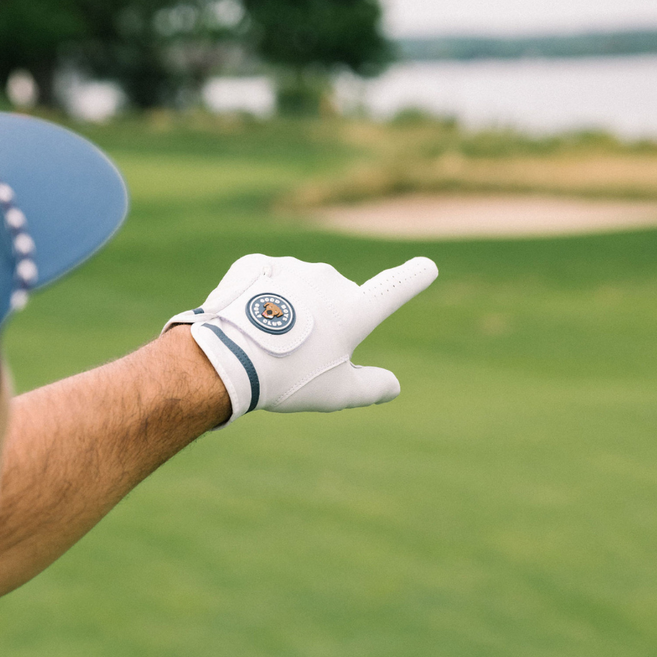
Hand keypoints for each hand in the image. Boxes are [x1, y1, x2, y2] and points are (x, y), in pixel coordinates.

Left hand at [163, 254, 437, 424]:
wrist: (229, 356)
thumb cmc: (289, 378)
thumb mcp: (337, 393)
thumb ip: (372, 388)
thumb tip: (393, 386)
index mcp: (355, 309)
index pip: (395, 289)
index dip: (413, 278)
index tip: (426, 265)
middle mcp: (329, 280)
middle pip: (331, 302)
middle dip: (319, 322)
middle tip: (296, 357)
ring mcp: (292, 268)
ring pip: (296, 291)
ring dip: (286, 311)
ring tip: (264, 343)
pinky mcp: (258, 264)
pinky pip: (263, 279)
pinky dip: (257, 296)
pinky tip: (244, 319)